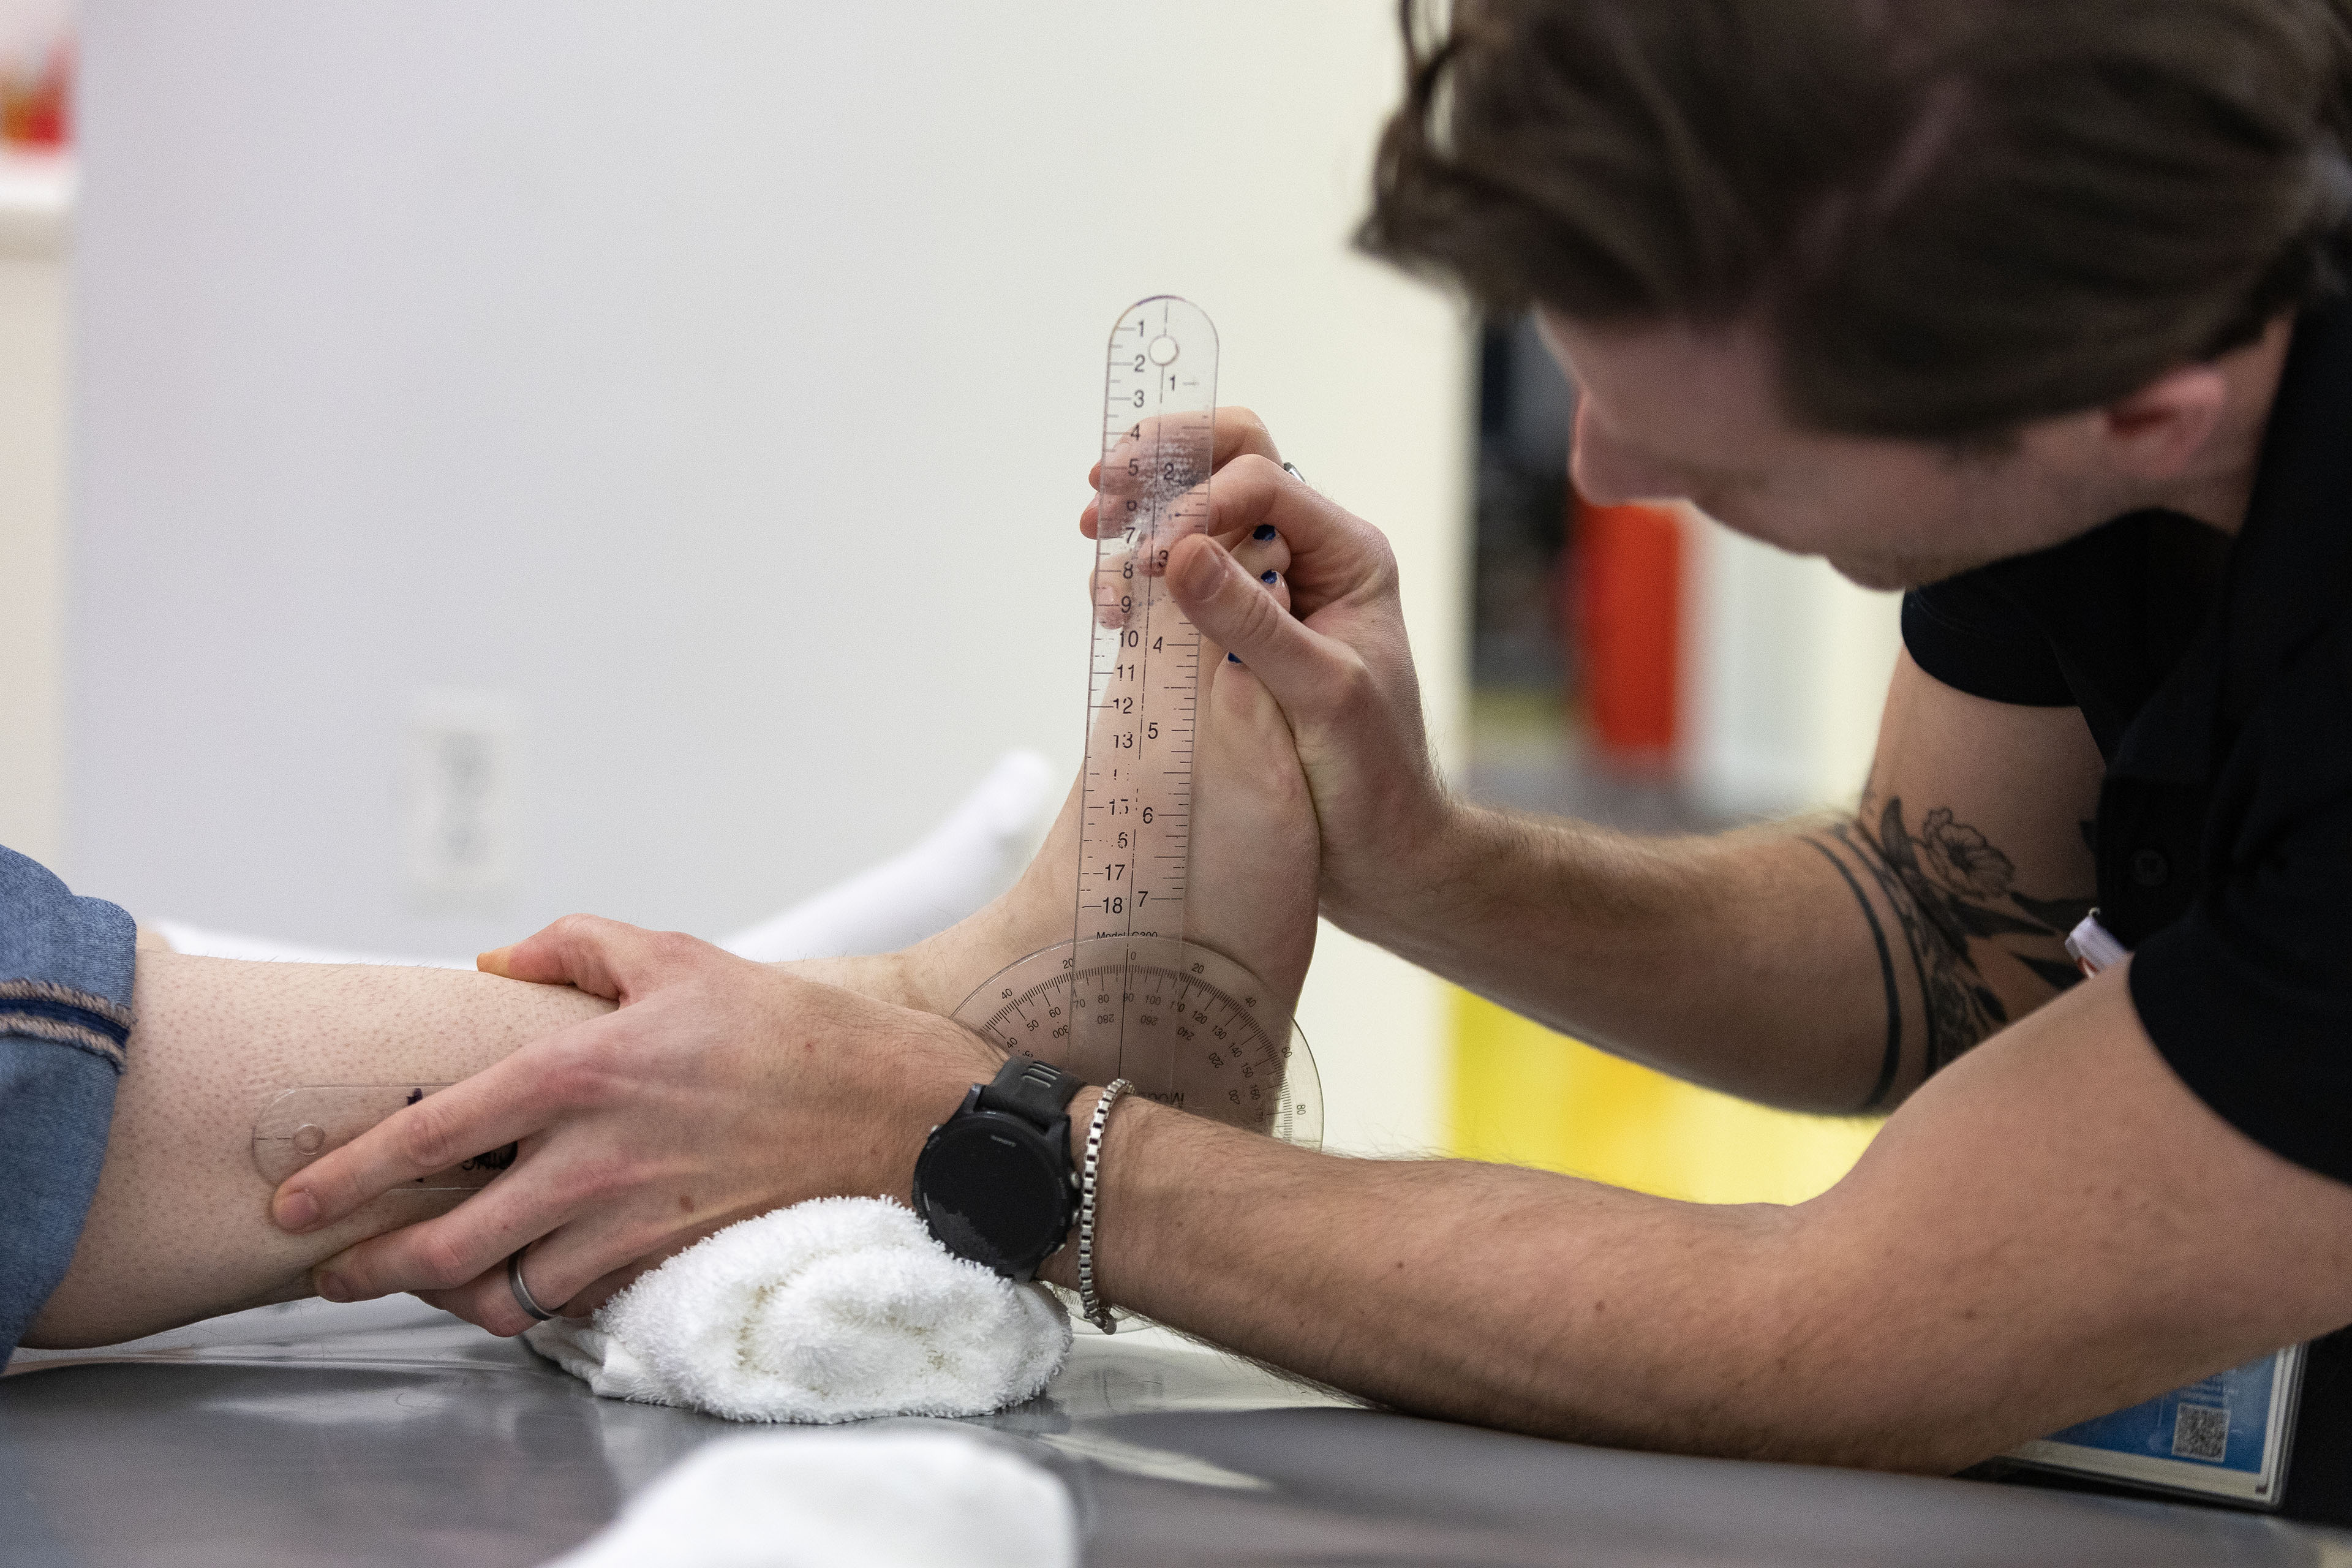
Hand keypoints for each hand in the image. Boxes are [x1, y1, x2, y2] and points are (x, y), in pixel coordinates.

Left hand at [270, 917, 998, 1334]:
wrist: (888, 1107)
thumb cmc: (785, 1027)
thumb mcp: (676, 956)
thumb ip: (575, 946)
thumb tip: (493, 961)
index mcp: (581, 1070)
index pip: (433, 1134)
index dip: (351, 1175)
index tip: (297, 1202)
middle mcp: (594, 1156)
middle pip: (446, 1242)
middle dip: (372, 1266)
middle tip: (332, 1270)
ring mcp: (632, 1218)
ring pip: (504, 1289)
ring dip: (451, 1294)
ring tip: (422, 1281)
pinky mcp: (670, 1256)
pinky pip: (574, 1301)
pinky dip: (533, 1300)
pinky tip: (519, 1281)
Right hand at [1088, 407, 1451, 928]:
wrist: (1381, 852)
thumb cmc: (1374, 775)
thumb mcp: (1321, 694)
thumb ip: (1251, 621)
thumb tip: (1177, 550)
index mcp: (1347, 555)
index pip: (1260, 481)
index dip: (1196, 503)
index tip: (1152, 558)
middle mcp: (1308, 559)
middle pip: (1228, 465)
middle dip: (1158, 466)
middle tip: (1098, 491)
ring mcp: (1268, 592)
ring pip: (1194, 518)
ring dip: (1137, 521)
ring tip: (1093, 545)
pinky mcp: (1233, 634)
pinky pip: (1179, 581)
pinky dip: (1137, 580)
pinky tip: (1111, 609)